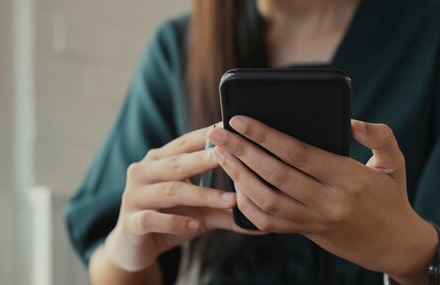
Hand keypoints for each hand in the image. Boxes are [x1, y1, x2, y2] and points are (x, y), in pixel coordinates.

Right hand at [107, 125, 261, 272]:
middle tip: (233, 155)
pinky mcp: (131, 222)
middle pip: (178, 163)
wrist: (133, 248)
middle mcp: (143, 172)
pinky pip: (153, 219)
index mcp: (158, 160)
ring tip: (229, 199)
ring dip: (202, 195)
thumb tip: (261, 214)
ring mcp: (134, 196)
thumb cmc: (169, 220)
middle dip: (206, 159)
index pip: (185, 143)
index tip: (233, 130)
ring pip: (170, 191)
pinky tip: (195, 226)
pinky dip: (175, 222)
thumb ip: (224, 208)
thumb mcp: (199, 212)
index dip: (207, 136)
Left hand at [207, 116, 437, 284]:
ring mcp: (313, 220)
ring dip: (238, 176)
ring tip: (219, 153)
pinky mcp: (303, 232)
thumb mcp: (394, 162)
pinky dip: (246, 204)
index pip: (297, 153)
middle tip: (217, 133)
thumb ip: (378, 136)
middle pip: (275, 174)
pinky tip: (234, 183)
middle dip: (241, 151)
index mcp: (348, 178)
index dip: (265, 136)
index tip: (240, 120)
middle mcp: (328, 201)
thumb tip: (350, 120)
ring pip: (266, 200)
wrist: (392, 243)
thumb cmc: (389, 196)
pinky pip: (266, 221)